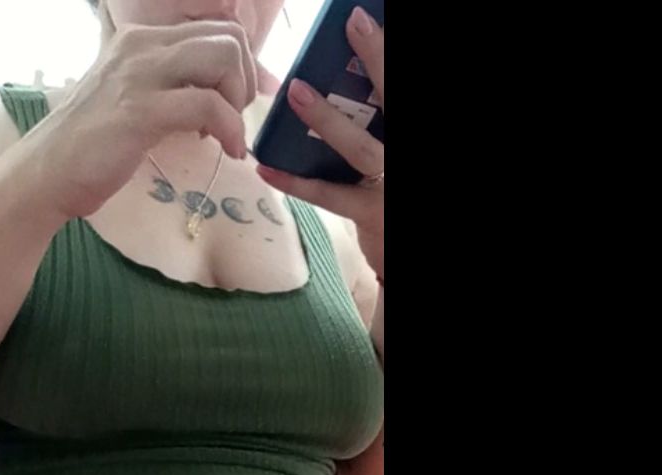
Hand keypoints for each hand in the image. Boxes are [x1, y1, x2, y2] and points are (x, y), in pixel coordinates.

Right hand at [35, 20, 257, 219]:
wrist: (48, 173)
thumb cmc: (90, 144)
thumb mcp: (130, 97)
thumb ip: (167, 85)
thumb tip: (217, 90)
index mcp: (140, 40)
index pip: (214, 30)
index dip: (238, 67)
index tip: (230, 103)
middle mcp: (141, 47)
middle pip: (228, 38)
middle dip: (244, 80)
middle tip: (231, 118)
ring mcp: (141, 76)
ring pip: (223, 58)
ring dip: (238, 101)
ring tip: (226, 135)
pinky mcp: (141, 111)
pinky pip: (209, 106)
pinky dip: (231, 130)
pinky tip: (226, 150)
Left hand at [256, 6, 382, 278]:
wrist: (405, 252)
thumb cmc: (390, 195)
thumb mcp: (389, 153)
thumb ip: (375, 124)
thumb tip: (345, 86)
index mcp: (406, 132)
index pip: (396, 91)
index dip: (384, 53)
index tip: (363, 18)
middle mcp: (403, 151)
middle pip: (394, 99)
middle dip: (376, 60)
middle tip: (356, 24)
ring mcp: (392, 183)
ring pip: (360, 145)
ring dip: (327, 118)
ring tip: (296, 91)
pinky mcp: (372, 214)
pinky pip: (328, 193)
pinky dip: (295, 181)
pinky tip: (266, 167)